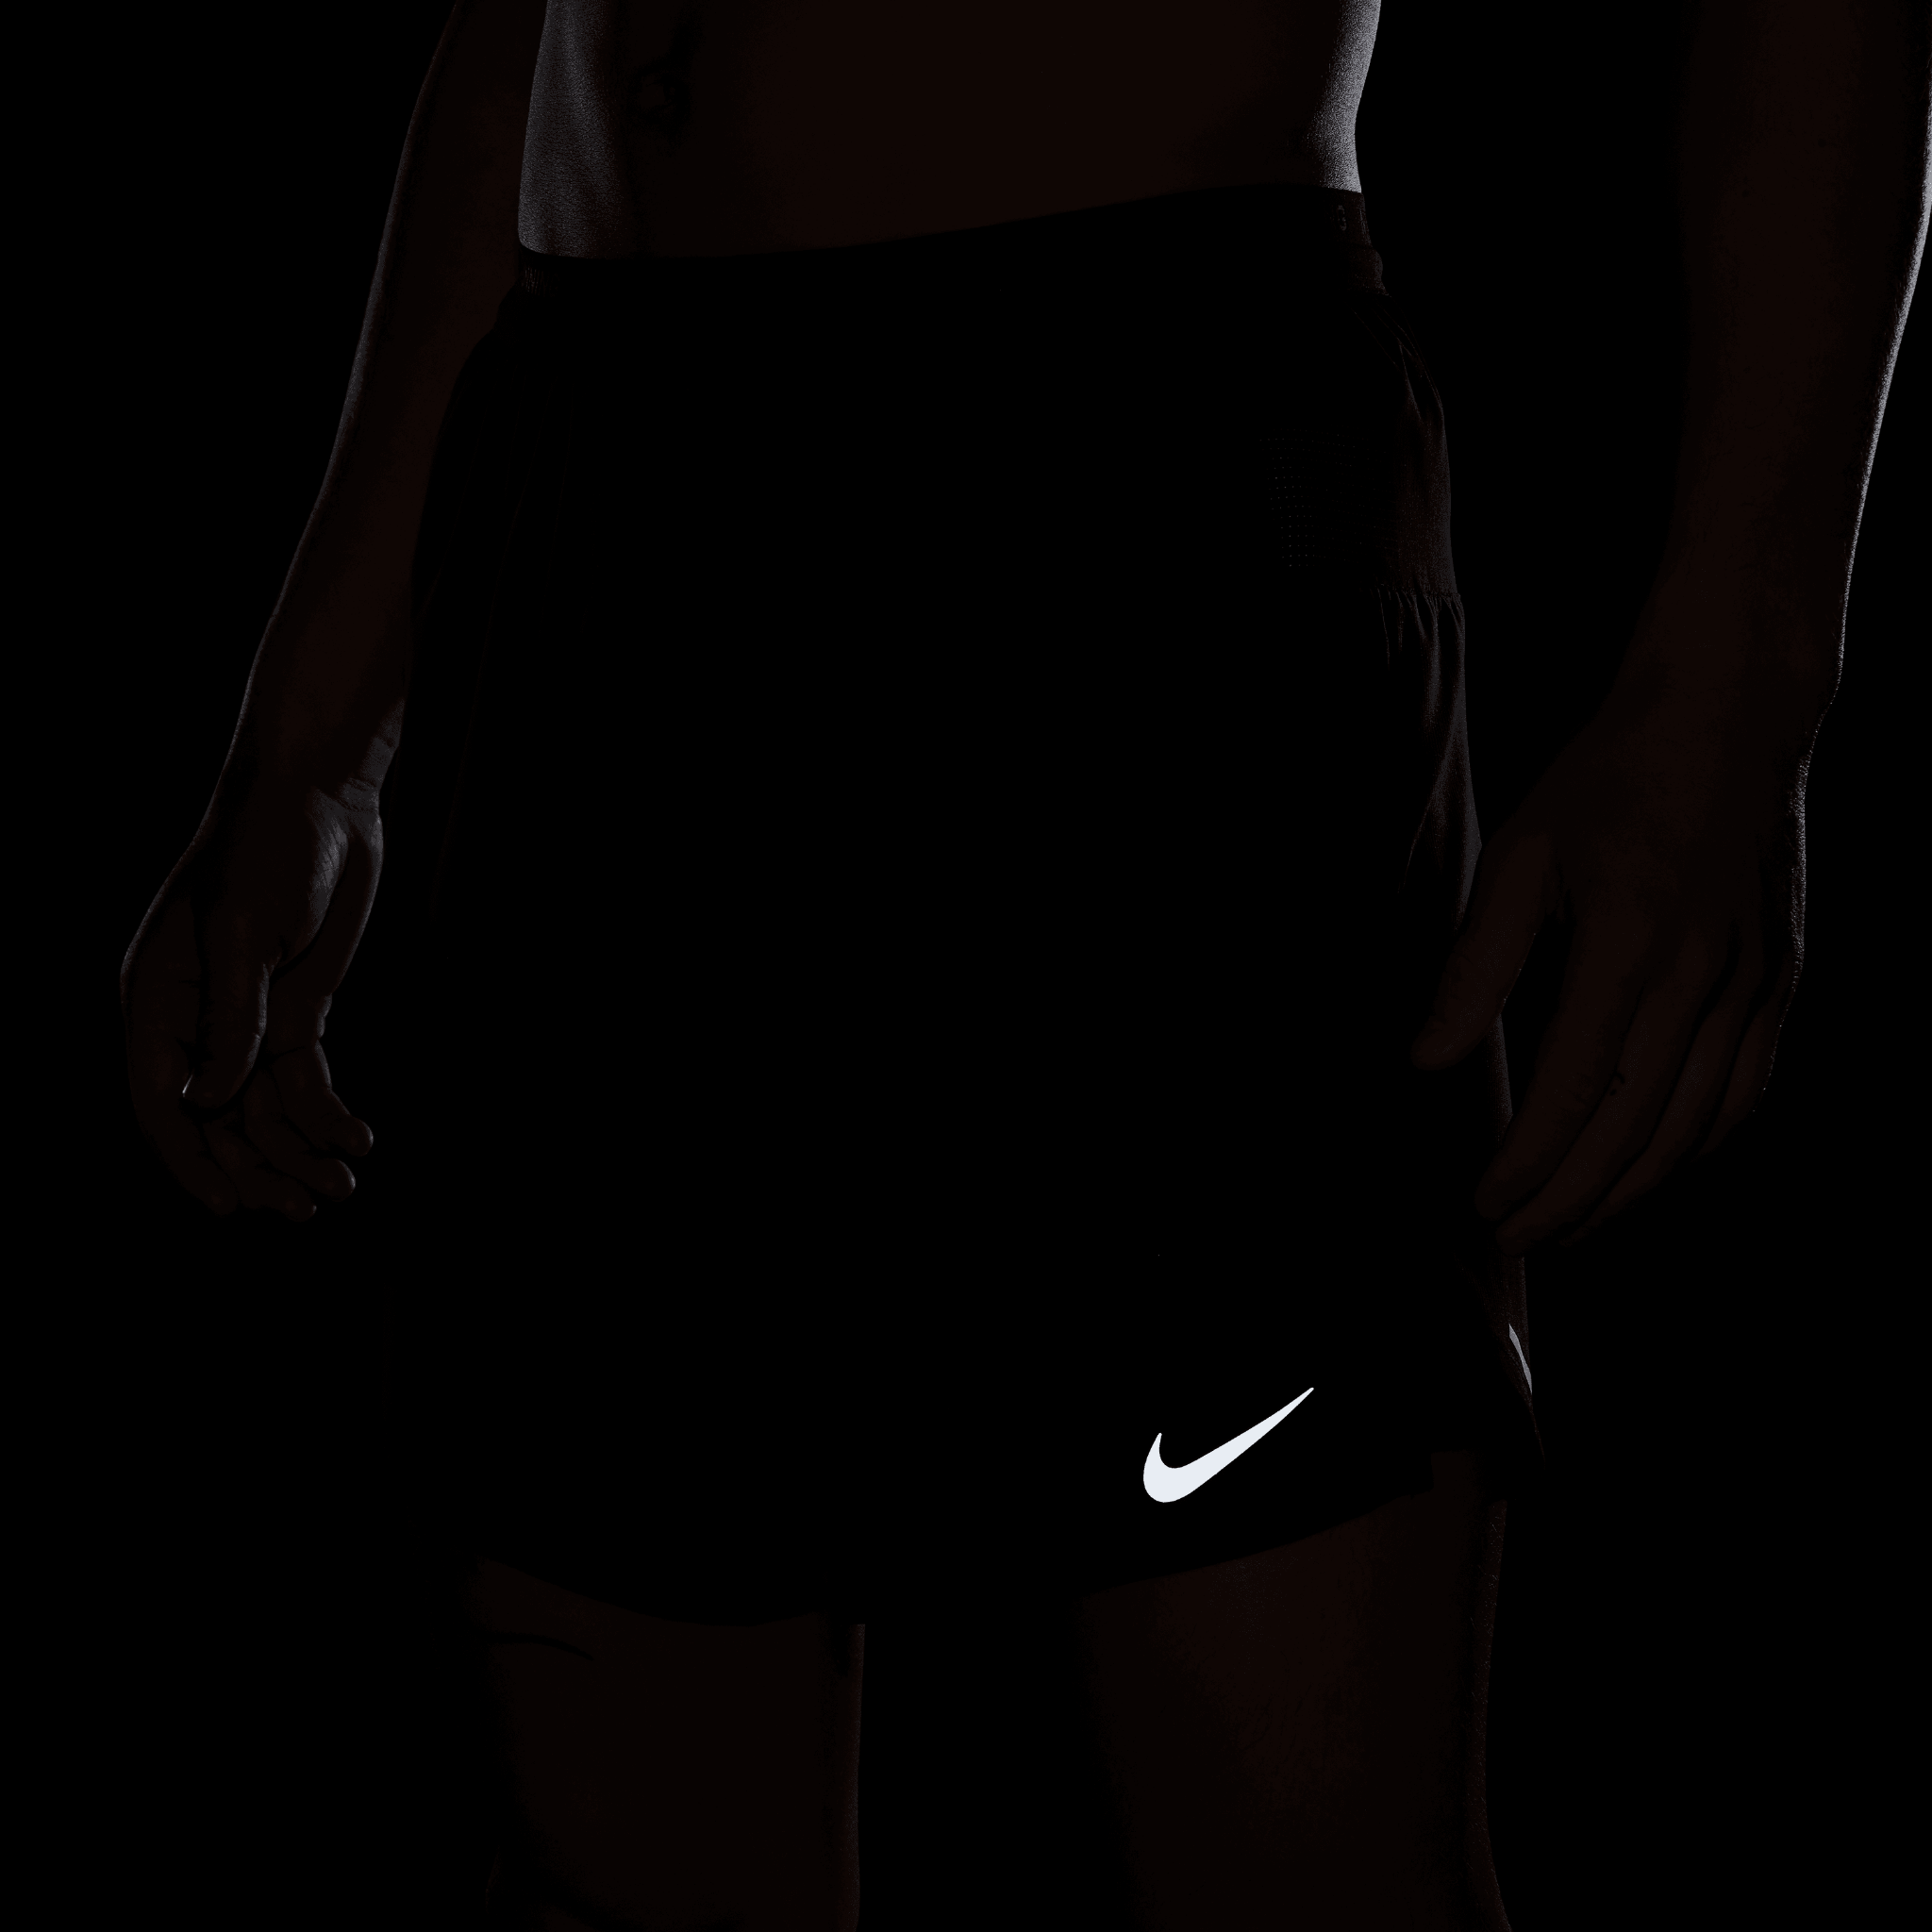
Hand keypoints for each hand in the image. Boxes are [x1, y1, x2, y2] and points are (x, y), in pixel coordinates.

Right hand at [122, 774, 382, 1221]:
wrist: (322, 800)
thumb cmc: (267, 851)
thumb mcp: (242, 934)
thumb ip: (230, 1020)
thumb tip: (207, 1100)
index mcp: (156, 1000)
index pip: (161, 1100)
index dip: (190, 1158)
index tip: (228, 1207)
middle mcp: (195, 1020)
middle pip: (217, 1118)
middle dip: (257, 1167)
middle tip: (302, 1211)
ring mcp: (247, 1019)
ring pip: (263, 1109)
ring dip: (297, 1152)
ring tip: (340, 1191)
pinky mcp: (295, 1012)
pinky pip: (304, 1081)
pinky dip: (328, 1114)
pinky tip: (360, 1140)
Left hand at [1410, 667, 1812, 1254]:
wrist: (1731, 715)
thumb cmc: (1609, 779)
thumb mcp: (1518, 856)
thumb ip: (1474, 966)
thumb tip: (1424, 1060)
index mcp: (1627, 945)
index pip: (1572, 1091)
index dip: (1526, 1164)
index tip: (1482, 1204)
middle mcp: (1701, 976)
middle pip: (1633, 1129)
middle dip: (1569, 1201)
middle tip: (1516, 1239)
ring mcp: (1754, 982)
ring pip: (1694, 1127)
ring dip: (1631, 1192)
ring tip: (1573, 1226)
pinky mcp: (1781, 978)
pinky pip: (1746, 1091)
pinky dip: (1698, 1147)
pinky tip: (1656, 1170)